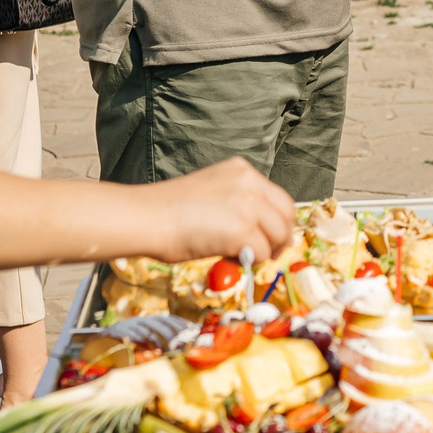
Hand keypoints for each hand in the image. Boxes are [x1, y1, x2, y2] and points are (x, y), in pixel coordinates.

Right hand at [124, 157, 299, 265]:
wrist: (146, 217)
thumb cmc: (168, 211)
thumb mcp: (212, 195)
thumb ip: (238, 206)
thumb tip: (256, 233)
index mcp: (241, 171)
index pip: (279, 198)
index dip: (277, 222)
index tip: (268, 237)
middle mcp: (249, 182)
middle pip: (286, 215)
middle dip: (279, 238)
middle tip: (264, 253)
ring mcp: (248, 204)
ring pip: (278, 235)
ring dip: (265, 251)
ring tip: (242, 256)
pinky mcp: (243, 229)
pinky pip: (261, 253)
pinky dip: (250, 262)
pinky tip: (230, 259)